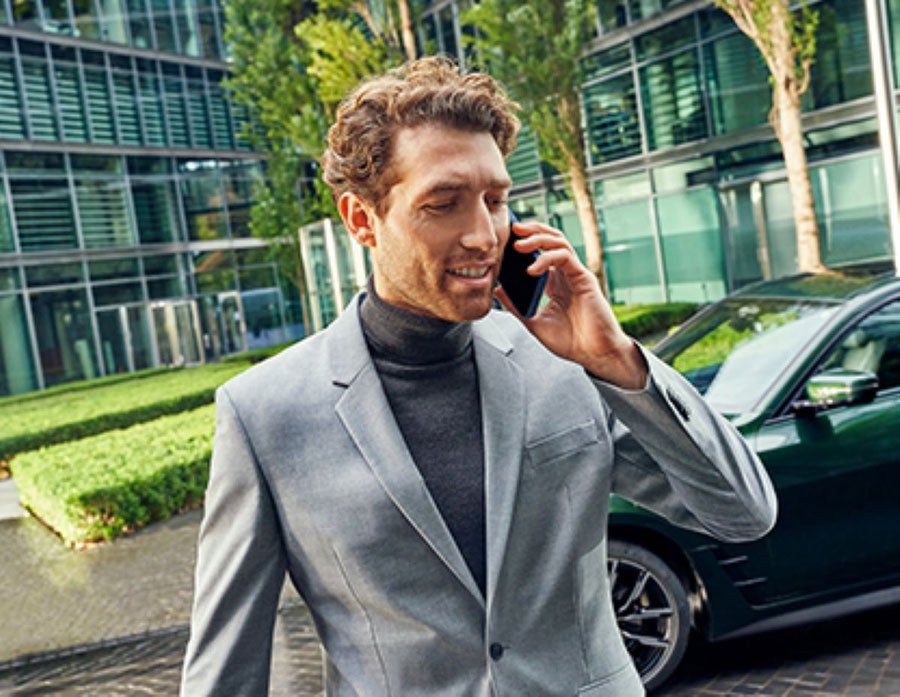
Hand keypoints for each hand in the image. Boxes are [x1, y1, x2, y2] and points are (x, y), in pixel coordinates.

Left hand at [494, 220, 647, 389]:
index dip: (526, 242)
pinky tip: (532, 269)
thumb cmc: (570, 341)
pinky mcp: (584, 278)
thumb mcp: (534, 322)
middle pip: (551, 240)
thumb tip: (498, 290)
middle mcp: (566, 275)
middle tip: (513, 229)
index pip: (541, 252)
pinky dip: (547, 258)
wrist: (593, 354)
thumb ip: (516, 306)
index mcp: (555, 283)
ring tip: (519, 244)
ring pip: (559, 243)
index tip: (507, 239)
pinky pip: (565, 257)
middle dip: (533, 230)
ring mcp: (576, 274)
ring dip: (538, 239)